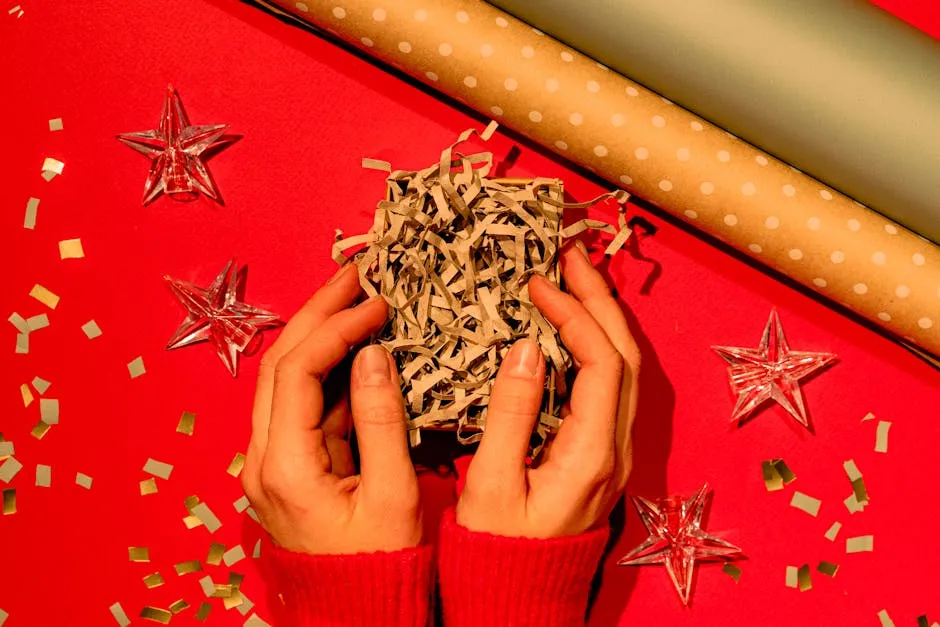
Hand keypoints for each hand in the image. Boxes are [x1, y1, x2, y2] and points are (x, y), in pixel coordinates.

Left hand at [241, 264, 421, 553]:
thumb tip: (376, 354)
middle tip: (357, 273)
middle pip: (281, 363)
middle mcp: (262, 459)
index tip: (378, 301)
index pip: (300, 370)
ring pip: (288, 379)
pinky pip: (304, 404)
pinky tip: (360, 348)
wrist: (356, 615)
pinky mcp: (288, 465)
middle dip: (319, 312)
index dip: (338, 326)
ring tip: (357, 298)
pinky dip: (331, 370)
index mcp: (283, 466)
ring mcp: (271, 461)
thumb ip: (382, 421)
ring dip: (321, 335)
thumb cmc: (380, 566)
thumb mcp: (393, 495)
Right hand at [457, 242, 639, 537]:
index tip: (537, 285)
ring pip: (626, 370)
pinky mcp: (601, 455)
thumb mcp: (491, 484)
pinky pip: (612, 387)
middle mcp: (616, 449)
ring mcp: (614, 453)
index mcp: (592, 453)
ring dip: (603, 320)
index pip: (600, 361)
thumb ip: (510, 414)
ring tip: (573, 281)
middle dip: (601, 300)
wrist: (520, 599)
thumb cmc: (498, 550)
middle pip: (627, 357)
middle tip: (568, 258)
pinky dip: (596, 347)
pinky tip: (571, 331)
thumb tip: (524, 349)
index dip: (574, 314)